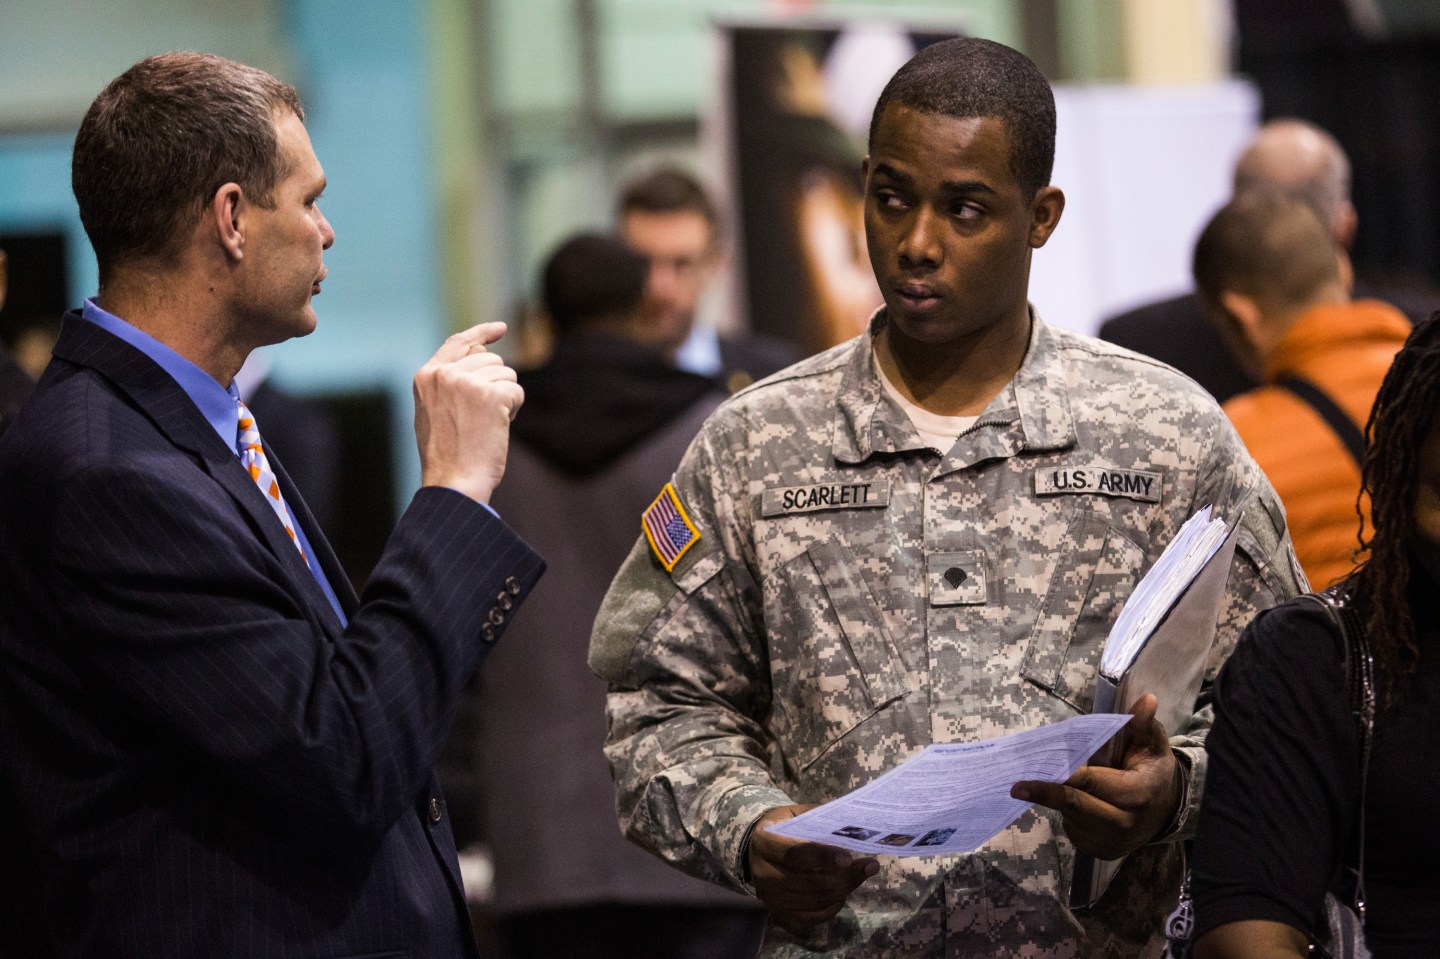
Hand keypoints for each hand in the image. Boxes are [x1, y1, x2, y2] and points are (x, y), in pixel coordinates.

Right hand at [413, 322, 522, 503]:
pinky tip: (496, 428)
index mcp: (426, 377)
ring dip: (504, 400)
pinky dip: (514, 410)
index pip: (459, 343)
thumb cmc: (448, 456)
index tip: (501, 328)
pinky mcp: (489, 395)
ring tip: (484, 426)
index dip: (482, 332)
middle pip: (491, 361)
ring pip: (506, 375)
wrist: (454, 482)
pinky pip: (516, 391)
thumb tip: (481, 357)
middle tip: (479, 420)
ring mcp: (466, 382)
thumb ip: (450, 383)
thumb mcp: (434, 412)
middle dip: (495, 386)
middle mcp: (444, 374)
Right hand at [747, 805, 879, 930]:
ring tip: (858, 875)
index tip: (849, 858)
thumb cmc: (784, 827)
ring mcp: (770, 896)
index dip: (823, 857)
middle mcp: (763, 873)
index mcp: (765, 843)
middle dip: (843, 876)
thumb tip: (853, 828)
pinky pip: (812, 917)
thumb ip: (819, 820)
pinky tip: (842, 892)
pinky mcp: (779, 912)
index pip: (795, 854)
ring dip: (842, 890)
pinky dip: (832, 906)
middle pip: (808, 881)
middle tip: (868, 867)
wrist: (758, 848)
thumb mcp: (796, 814)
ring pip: (813, 901)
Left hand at [1009, 693, 1181, 859]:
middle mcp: (1124, 824)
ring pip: (1070, 817)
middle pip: (1075, 805)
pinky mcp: (1099, 852)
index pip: (1092, 784)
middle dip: (1047, 792)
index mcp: (1138, 794)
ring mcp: (1111, 843)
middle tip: (1017, 785)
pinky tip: (1071, 799)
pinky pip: (1073, 829)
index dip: (1062, 778)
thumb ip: (1143, 724)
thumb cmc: (1153, 771)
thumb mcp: (1153, 744)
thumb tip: (1146, 700)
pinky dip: (1066, 813)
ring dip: (1058, 799)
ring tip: (1058, 782)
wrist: (1165, 810)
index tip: (1030, 776)